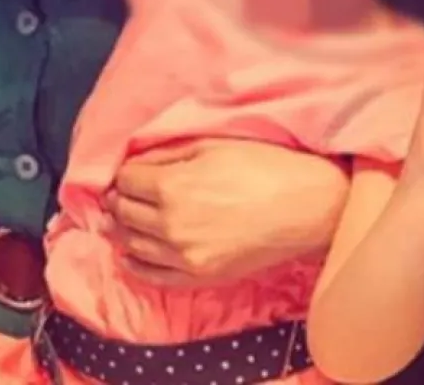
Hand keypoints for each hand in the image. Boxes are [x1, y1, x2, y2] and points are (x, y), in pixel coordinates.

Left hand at [106, 137, 348, 285]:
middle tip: (116, 195)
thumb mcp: (208, 147)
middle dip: (117, 201)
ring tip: (118, 220)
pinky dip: (136, 265)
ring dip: (121, 230)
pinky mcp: (202, 277)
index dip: (122, 175)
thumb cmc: (261, 166)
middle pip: (124, 213)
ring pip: (133, 245)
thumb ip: (165, 156)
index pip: (124, 182)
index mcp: (171, 187)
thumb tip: (133, 163)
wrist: (307, 207)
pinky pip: (155, 276)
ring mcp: (185, 256)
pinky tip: (129, 256)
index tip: (125, 173)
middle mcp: (171, 225)